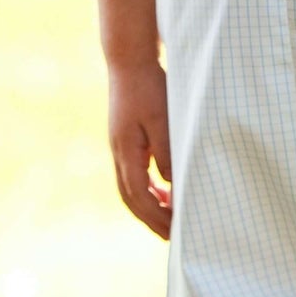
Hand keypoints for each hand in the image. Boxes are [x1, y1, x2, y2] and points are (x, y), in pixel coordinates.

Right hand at [108, 60, 172, 239]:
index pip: (140, 196)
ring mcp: (119, 146)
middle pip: (131, 198)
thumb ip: (166, 155)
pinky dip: (146, 187)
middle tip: (172, 236)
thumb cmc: (149, 88)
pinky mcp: (124, 139)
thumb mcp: (163, 121)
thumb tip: (172, 187)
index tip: (176, 230)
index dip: (157, 217)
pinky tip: (162, 188)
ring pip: (130, 188)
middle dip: (151, 219)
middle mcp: (119, 153)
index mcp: (126, 152)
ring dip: (148, 206)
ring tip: (168, 217)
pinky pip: (133, 173)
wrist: (129, 61)